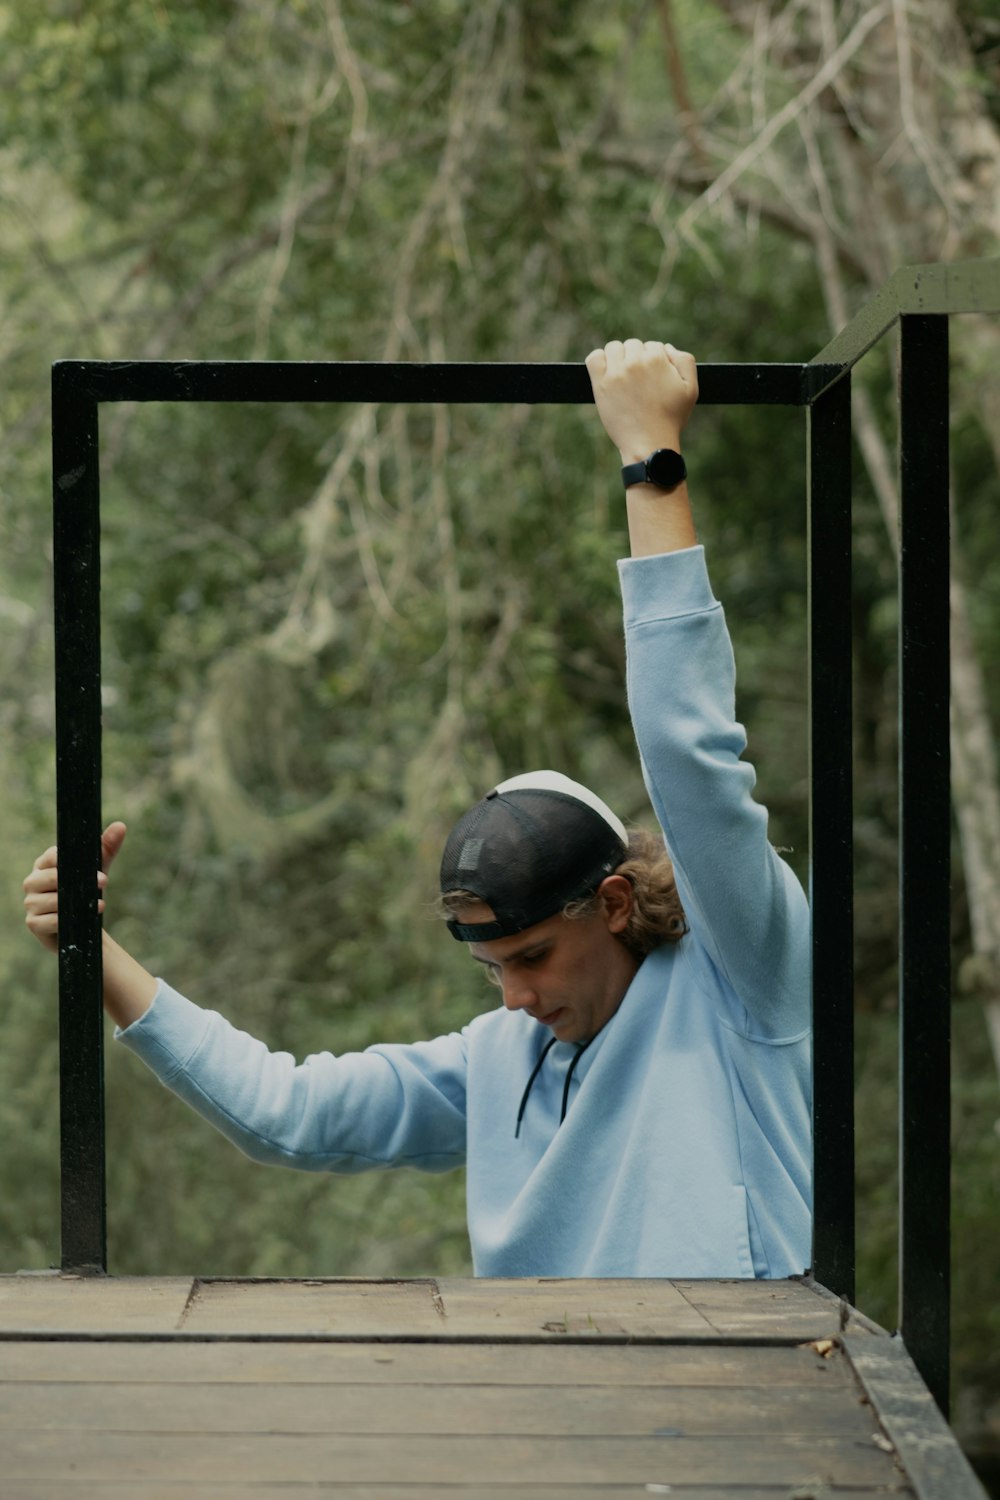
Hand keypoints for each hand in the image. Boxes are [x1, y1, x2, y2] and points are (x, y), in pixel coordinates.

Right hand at [23, 822, 127, 952]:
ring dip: (77, 903)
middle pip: (52, 878)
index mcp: (44, 864)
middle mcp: (32, 882)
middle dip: (79, 882)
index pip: (52, 856)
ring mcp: (30, 903)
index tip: (95, 867)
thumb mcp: (97, 868)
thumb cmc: (85, 890)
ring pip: (53, 900)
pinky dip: (69, 920)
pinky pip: (51, 920)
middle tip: (103, 882)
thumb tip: (120, 826)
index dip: (72, 860)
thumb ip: (107, 848)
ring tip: (99, 903)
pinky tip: (82, 919)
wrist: (81, 924)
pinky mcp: (33, 923)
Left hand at [585, 339, 697, 462]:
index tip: (654, 380)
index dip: (655, 362)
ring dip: (619, 358)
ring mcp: (616, 373)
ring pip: (614, 348)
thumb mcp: (691, 389)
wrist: (649, 443)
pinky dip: (599, 361)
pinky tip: (607, 373)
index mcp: (657, 359)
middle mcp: (635, 362)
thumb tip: (667, 348)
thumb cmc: (671, 418)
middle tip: (640, 383)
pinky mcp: (601, 384)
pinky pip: (594, 358)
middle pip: (633, 345)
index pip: (653, 346)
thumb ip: (685, 361)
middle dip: (638, 360)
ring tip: (624, 377)